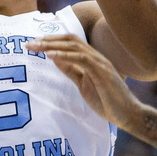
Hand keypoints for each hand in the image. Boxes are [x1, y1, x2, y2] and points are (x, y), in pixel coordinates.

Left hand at [27, 34, 141, 129]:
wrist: (128, 115)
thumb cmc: (108, 101)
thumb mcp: (84, 85)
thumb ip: (72, 71)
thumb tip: (55, 59)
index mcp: (92, 59)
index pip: (70, 42)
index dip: (51, 40)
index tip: (34, 44)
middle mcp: (96, 57)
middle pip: (70, 40)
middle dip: (48, 40)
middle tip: (28, 44)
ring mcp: (101, 63)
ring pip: (74, 47)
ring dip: (52, 46)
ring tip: (35, 47)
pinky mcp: (103, 73)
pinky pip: (82, 59)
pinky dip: (65, 56)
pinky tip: (51, 56)